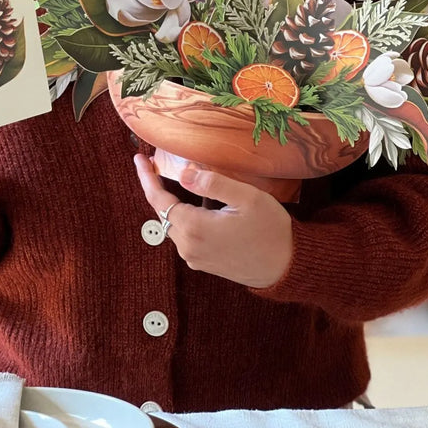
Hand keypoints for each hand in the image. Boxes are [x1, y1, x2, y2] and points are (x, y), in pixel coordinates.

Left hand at [134, 154, 292, 288]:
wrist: (287, 267)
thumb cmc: (271, 229)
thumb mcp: (247, 197)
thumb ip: (213, 183)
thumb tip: (184, 172)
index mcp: (195, 228)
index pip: (159, 200)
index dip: (147, 178)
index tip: (139, 159)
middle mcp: (189, 246)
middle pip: (162, 212)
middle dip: (156, 188)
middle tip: (151, 164)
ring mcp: (195, 257)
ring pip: (173, 224)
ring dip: (170, 203)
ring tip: (171, 180)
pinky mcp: (203, 263)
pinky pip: (184, 235)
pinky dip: (182, 216)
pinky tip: (192, 203)